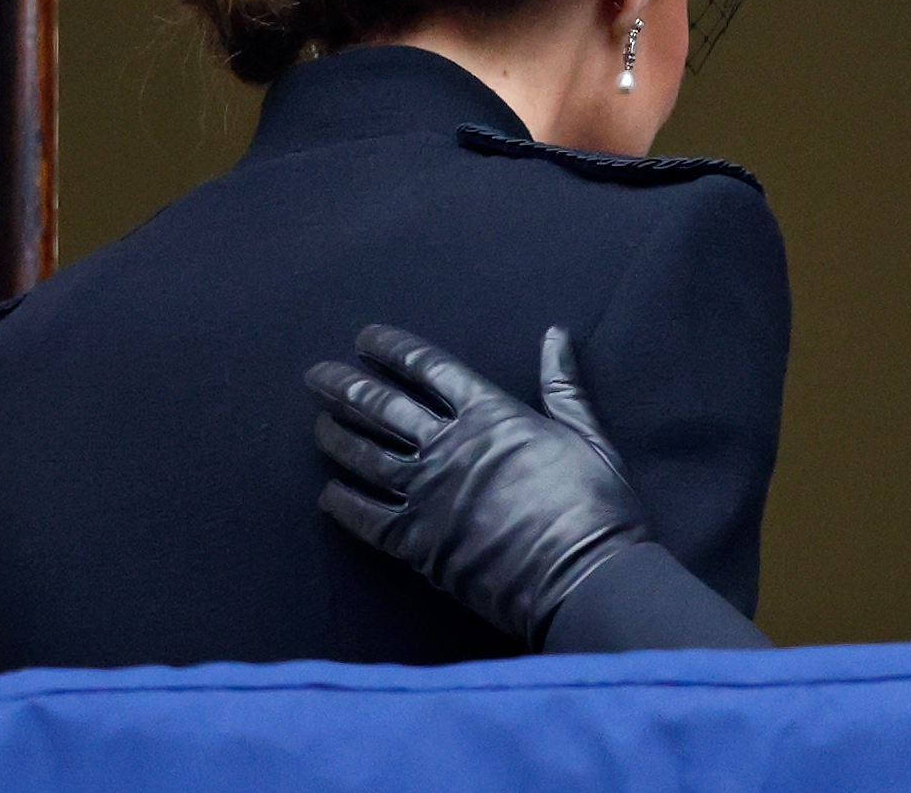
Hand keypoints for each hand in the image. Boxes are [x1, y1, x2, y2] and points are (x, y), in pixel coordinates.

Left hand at [305, 324, 654, 646]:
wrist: (581, 577)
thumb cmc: (594, 504)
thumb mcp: (587, 434)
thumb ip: (563, 385)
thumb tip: (555, 334)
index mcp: (490, 414)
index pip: (428, 368)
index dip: (392, 349)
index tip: (365, 339)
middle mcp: (448, 446)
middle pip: (381, 405)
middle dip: (345, 385)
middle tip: (316, 376)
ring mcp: (426, 494)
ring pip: (364, 456)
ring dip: (336, 436)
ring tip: (318, 423)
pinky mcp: (416, 542)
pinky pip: (365, 517)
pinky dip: (342, 504)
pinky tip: (327, 494)